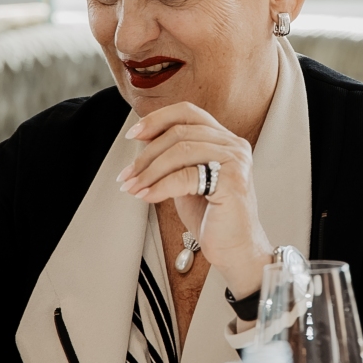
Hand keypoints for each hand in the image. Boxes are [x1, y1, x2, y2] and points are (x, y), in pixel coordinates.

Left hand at [115, 102, 274, 295]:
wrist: (235, 250)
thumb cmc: (212, 217)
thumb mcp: (187, 180)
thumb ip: (172, 159)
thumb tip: (143, 140)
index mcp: (224, 139)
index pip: (187, 112)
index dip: (157, 119)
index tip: (133, 134)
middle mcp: (233, 145)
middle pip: (179, 132)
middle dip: (146, 154)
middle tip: (127, 174)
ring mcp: (235, 161)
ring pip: (180, 151)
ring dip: (149, 170)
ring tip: (133, 187)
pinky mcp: (232, 181)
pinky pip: (186, 176)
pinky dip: (160, 186)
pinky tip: (148, 196)